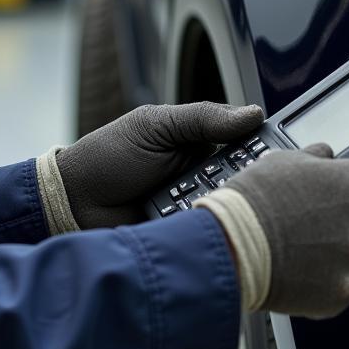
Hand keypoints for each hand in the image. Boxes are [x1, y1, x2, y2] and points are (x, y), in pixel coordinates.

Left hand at [55, 102, 263, 228]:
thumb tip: (253, 114)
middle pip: (243, 180)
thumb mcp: (155, 127)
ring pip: (230, 208)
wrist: (73, 202)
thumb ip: (202, 118)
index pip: (243, 144)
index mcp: (197, 143)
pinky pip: (209, 234)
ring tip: (218, 202)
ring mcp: (194, 205)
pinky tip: (208, 225)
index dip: (261, 148)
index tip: (275, 152)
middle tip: (240, 181)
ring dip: (226, 205)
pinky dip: (209, 229)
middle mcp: (202, 175)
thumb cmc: (108, 157)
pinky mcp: (185, 234)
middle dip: (243, 181)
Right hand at [198, 144, 348, 318]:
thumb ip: (319, 160)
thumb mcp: (286, 160)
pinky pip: (348, 285)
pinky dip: (331, 277)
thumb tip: (327, 161)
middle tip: (339, 221)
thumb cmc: (255, 200)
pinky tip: (302, 265)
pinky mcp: (342, 297)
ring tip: (310, 245)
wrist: (229, 247)